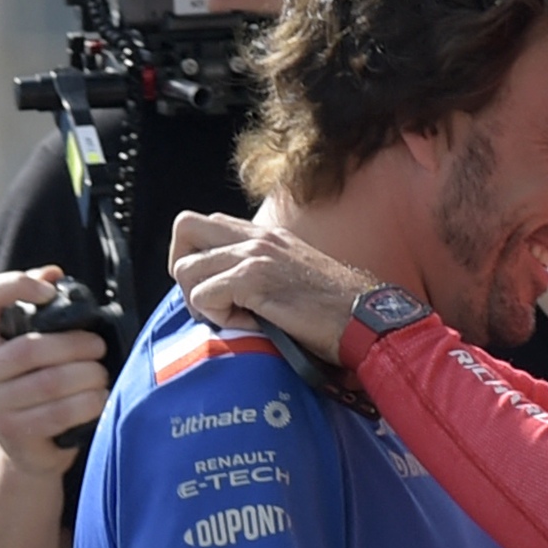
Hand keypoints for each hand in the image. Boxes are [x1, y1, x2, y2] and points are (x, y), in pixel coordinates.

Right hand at [0, 266, 108, 474]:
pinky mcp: (13, 435)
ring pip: (50, 383)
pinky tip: (99, 397)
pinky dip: (89, 402)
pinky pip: (61, 413)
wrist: (25, 442)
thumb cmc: (32, 377)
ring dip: (89, 375)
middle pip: (30, 348)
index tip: (51, 289)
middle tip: (98, 346)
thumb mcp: (27, 339)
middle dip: (76, 344)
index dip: (16, 285)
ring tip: (101, 374)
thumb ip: (37, 304)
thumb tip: (53, 273)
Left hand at [169, 211, 378, 365]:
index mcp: (265, 235)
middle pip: (185, 227)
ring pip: (187, 269)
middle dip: (184, 270)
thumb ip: (262, 270)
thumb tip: (227, 289)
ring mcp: (255, 255)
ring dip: (202, 300)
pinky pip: (204, 295)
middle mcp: (257, 237)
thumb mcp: (293, 276)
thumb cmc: (334, 309)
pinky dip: (218, 317)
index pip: (205, 224)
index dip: (196, 257)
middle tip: (207, 300)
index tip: (212, 288)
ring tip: (235, 317)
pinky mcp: (254, 279)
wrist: (363, 318)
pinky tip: (248, 324)